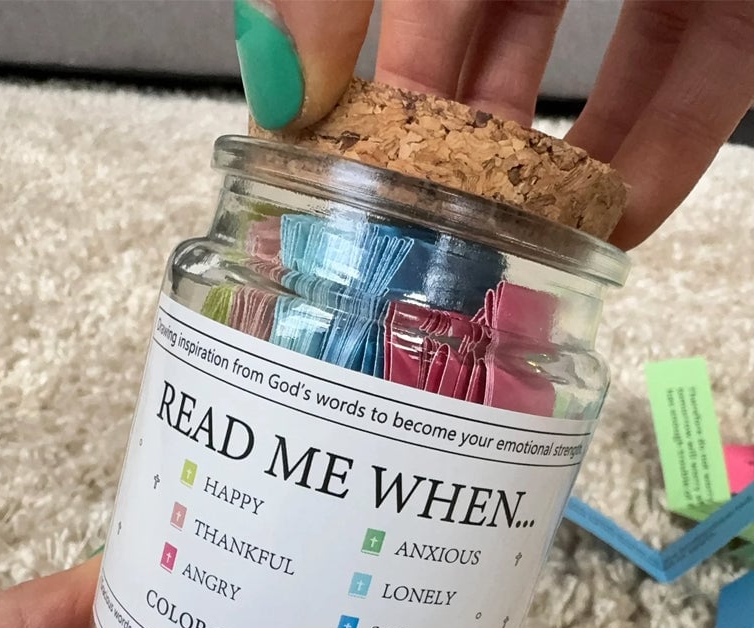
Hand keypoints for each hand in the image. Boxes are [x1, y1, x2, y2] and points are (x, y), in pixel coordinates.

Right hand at [234, 0, 753, 248]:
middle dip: (450, 150)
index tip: (335, 183)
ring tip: (508, 252)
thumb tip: (271, 83)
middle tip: (422, 239)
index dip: (357, 96)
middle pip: (479, 58)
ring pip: (584, 82)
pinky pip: (688, 87)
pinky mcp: (734, 4)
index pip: (391, 14)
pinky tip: (613, 229)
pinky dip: (655, 159)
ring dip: (549, 175)